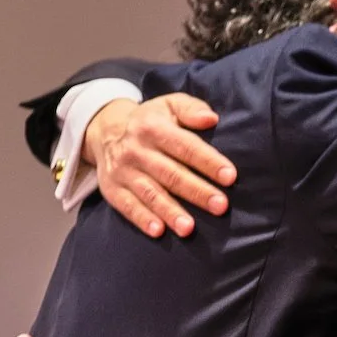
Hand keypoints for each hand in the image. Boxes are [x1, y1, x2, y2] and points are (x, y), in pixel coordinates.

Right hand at [86, 94, 236, 237]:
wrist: (105, 131)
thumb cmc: (150, 121)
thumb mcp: (169, 105)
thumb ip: (191, 109)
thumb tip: (211, 119)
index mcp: (154, 127)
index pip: (185, 146)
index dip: (208, 162)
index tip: (230, 177)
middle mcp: (137, 150)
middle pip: (171, 173)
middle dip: (197, 191)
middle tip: (220, 206)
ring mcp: (123, 171)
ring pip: (150, 193)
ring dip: (170, 211)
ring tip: (189, 229)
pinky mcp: (112, 189)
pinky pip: (127, 206)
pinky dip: (142, 219)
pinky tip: (158, 231)